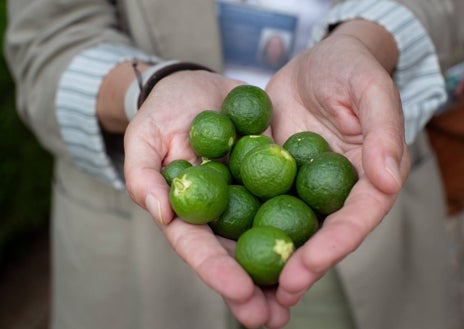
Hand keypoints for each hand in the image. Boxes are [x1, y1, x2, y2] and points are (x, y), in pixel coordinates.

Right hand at [124, 70, 289, 327]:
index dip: (216, 270)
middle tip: (271, 319)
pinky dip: (304, 226)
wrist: (200, 87)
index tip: (239, 291)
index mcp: (188, 208)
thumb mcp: (145, 136)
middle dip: (252, 290)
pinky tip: (322, 248)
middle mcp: (220, 210)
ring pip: (264, 238)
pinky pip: (290, 201)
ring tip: (296, 301)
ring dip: (281, 271)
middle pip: (234, 255)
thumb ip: (143, 174)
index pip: (198, 244)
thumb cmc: (165, 111)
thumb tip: (160, 211)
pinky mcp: (274, 175)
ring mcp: (248, 196)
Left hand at [265, 27, 410, 306]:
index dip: (331, 247)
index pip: (353, 220)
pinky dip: (244, 223)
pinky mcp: (274, 174)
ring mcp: (303, 185)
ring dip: (268, 260)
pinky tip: (223, 245)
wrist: (317, 61)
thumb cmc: (352, 69)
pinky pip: (258, 199)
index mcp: (368, 179)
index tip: (303, 271)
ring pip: (287, 227)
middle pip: (319, 235)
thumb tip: (388, 177)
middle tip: (272, 300)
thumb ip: (384, 130)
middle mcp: (334, 190)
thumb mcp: (372, 89)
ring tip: (246, 292)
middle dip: (298, 270)